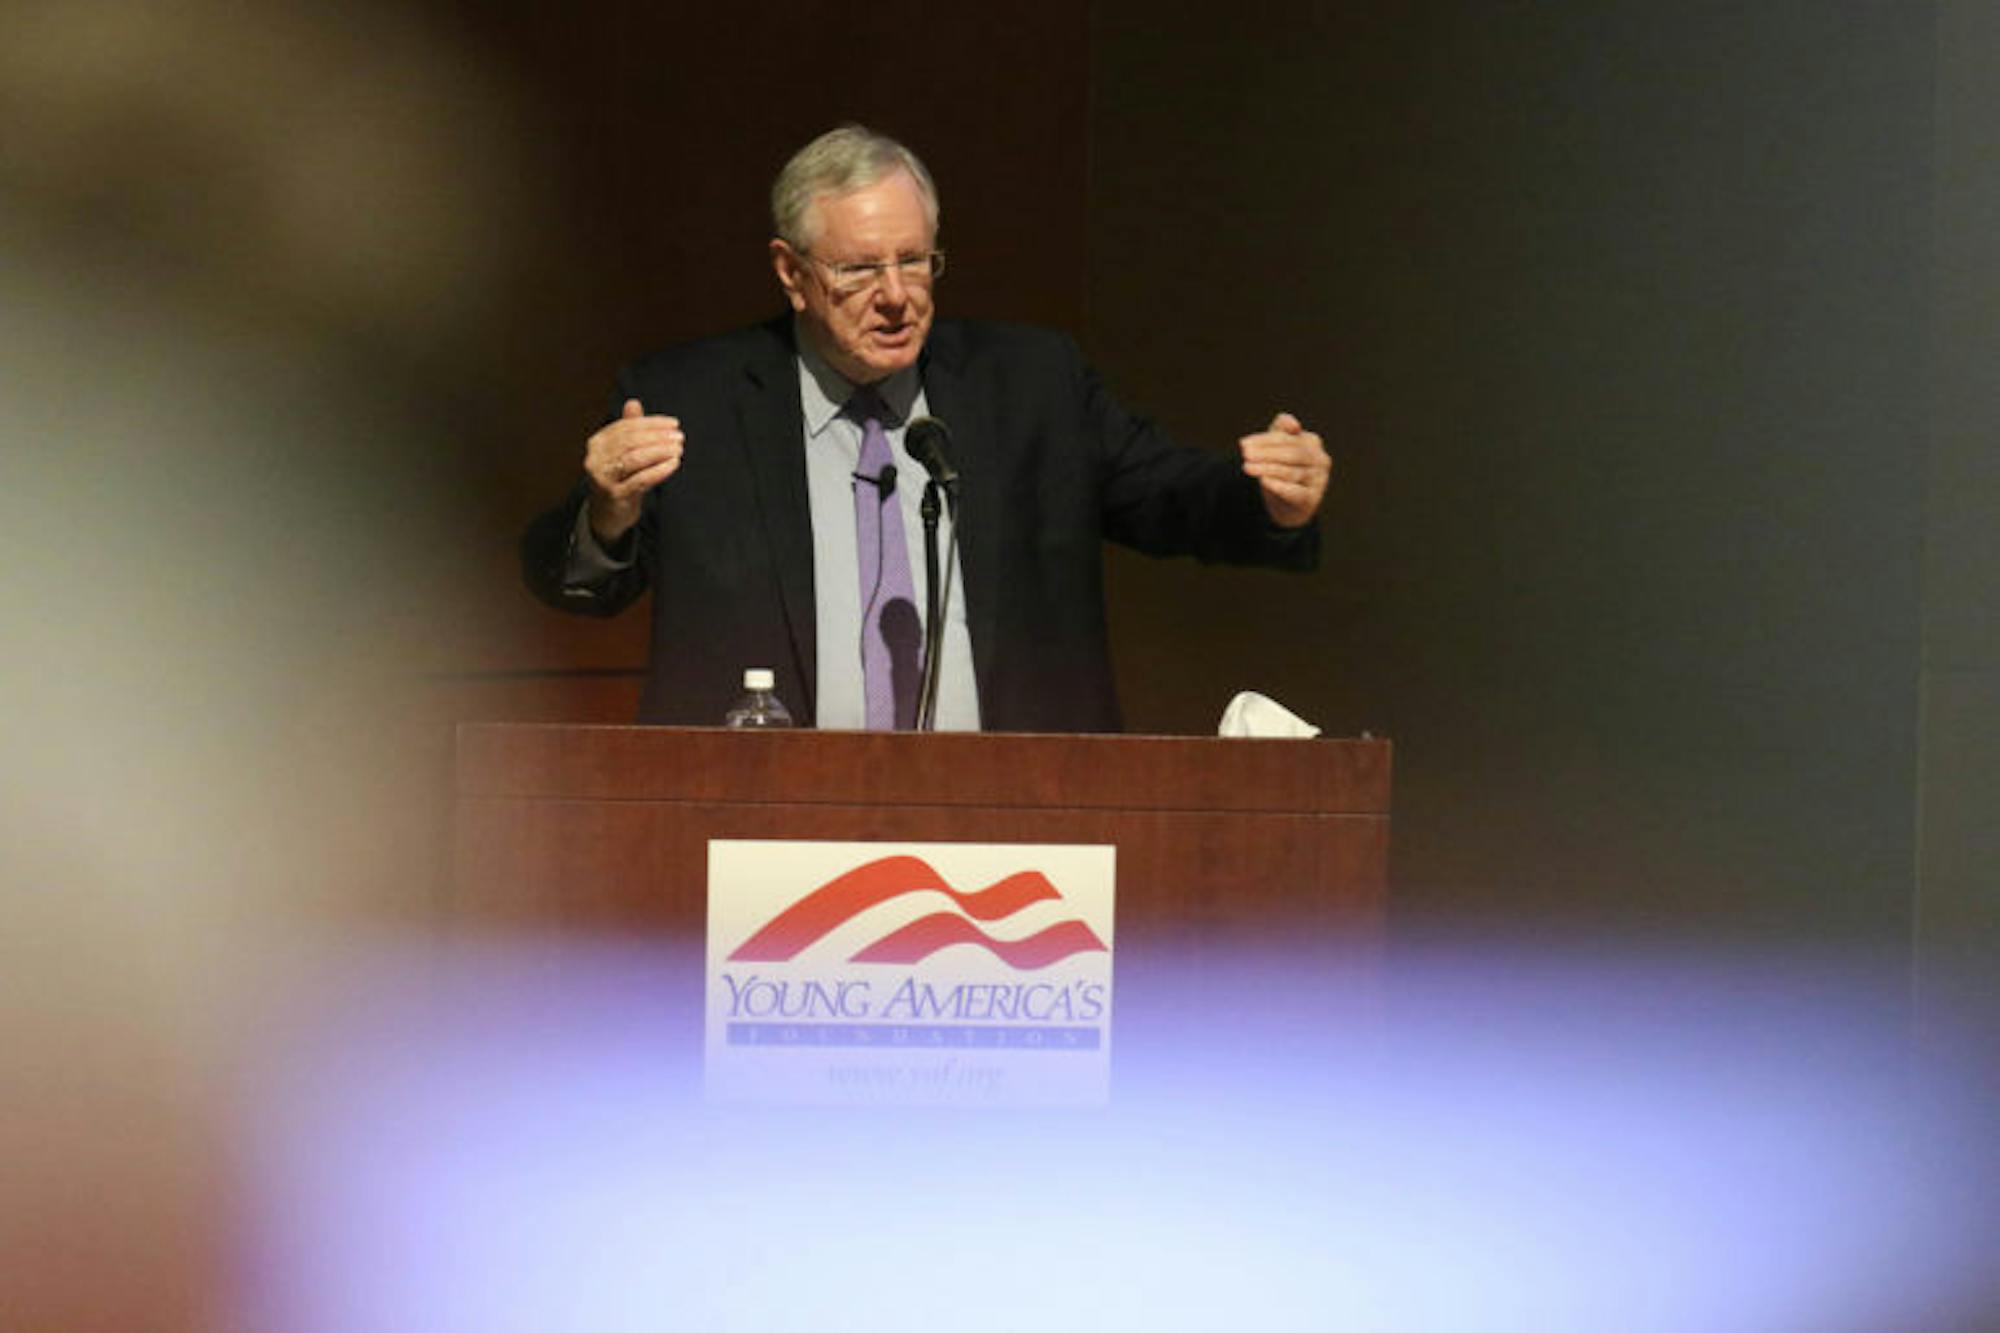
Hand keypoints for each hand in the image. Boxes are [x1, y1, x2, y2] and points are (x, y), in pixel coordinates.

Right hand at [584, 398, 683, 541]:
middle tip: (679, 436)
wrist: (608, 514)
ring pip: (634, 459)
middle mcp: (596, 460)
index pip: (625, 427)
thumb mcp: (622, 452)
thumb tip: (633, 402)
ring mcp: (604, 479)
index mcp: (597, 444)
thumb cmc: (619, 478)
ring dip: (659, 452)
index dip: (651, 423)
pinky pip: (640, 480)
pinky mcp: (615, 496)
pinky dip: (659, 470)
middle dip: (657, 437)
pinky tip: (673, 464)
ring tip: (678, 449)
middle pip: (629, 441)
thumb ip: (628, 428)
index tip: (674, 423)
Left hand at [1239, 411, 1330, 528]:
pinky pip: (1296, 492)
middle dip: (1266, 454)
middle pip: (1291, 453)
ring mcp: (1319, 480)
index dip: (1264, 440)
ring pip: (1291, 472)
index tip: (1243, 444)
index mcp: (1312, 442)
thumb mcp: (1279, 448)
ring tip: (1247, 467)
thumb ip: (1281, 430)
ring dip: (1267, 469)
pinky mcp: (1312, 499)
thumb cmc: (1282, 469)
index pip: (1287, 438)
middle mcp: (1320, 460)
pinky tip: (1264, 481)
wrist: (1289, 504)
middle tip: (1245, 455)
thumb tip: (1292, 423)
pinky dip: (1280, 486)